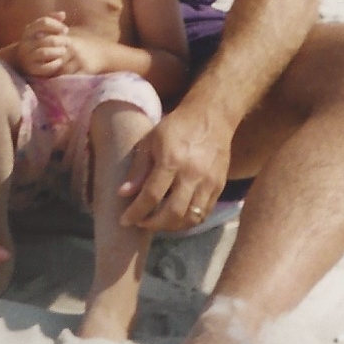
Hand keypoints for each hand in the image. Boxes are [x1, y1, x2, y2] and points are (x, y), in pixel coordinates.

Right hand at [16, 14, 78, 77]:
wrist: (21, 60)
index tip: (66, 30)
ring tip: (64, 50)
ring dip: (58, 51)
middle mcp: (26, 43)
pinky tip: (59, 61)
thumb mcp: (41, 29)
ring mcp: (28, 57)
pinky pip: (45, 67)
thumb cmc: (36, 41)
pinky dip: (55, 64)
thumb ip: (52, 20)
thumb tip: (63, 14)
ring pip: (44, 53)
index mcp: (28, 31)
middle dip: (61, 40)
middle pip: (46, 39)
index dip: (57, 25)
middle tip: (68, 42)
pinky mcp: (32, 69)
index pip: (43, 22)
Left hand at [118, 100, 233, 232]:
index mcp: (171, 160)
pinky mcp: (220, 186)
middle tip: (141, 222)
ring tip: (158, 222)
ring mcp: (209, 182)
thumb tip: (123, 193)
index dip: (136, 212)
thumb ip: (138, 169)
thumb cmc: (176, 127)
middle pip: (173, 213)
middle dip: (153, 224)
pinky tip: (176, 217)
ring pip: (190, 218)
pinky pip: (204, 213)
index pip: (151, 195)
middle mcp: (192, 174)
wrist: (211, 117)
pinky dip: (188, 221)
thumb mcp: (150, 140)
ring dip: (171, 227)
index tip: (124, 220)